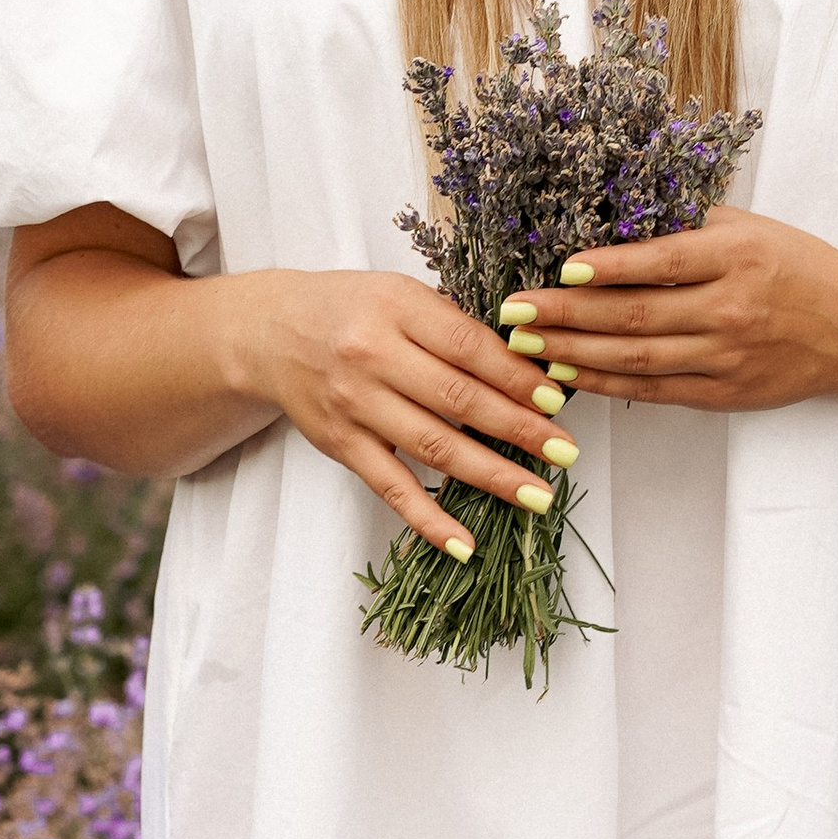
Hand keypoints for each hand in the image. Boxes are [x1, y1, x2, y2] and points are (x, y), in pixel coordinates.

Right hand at [255, 268, 572, 555]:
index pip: (468, 347)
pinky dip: (429, 519)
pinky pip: (391, 488)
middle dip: (518, 429)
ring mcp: (355, 405)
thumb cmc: (352, 309)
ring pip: (433, 448)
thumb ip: (455, 327)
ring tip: (537, 494)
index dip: (516, 377)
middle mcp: (373, 356)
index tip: (557, 400)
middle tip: (565, 452)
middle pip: (457, 400)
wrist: (272, 333)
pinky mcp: (341, 445)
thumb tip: (530, 369)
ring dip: (491, 475)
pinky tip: (465, 543)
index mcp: (397, 308)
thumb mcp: (402, 295)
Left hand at [505, 208, 837, 413]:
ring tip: (526, 345)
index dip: (605, 267)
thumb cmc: (795, 267)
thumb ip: (687, 224)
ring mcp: (727, 357)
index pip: (659, 261)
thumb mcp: (749, 228)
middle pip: (634, 315)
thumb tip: (609, 215)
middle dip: (566, 316)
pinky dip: (606, 384)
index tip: (559, 269)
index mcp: (736, 257)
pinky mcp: (724, 394)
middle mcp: (730, 309)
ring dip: (573, 353)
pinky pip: (653, 390)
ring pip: (636, 358)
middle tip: (514, 312)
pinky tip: (568, 375)